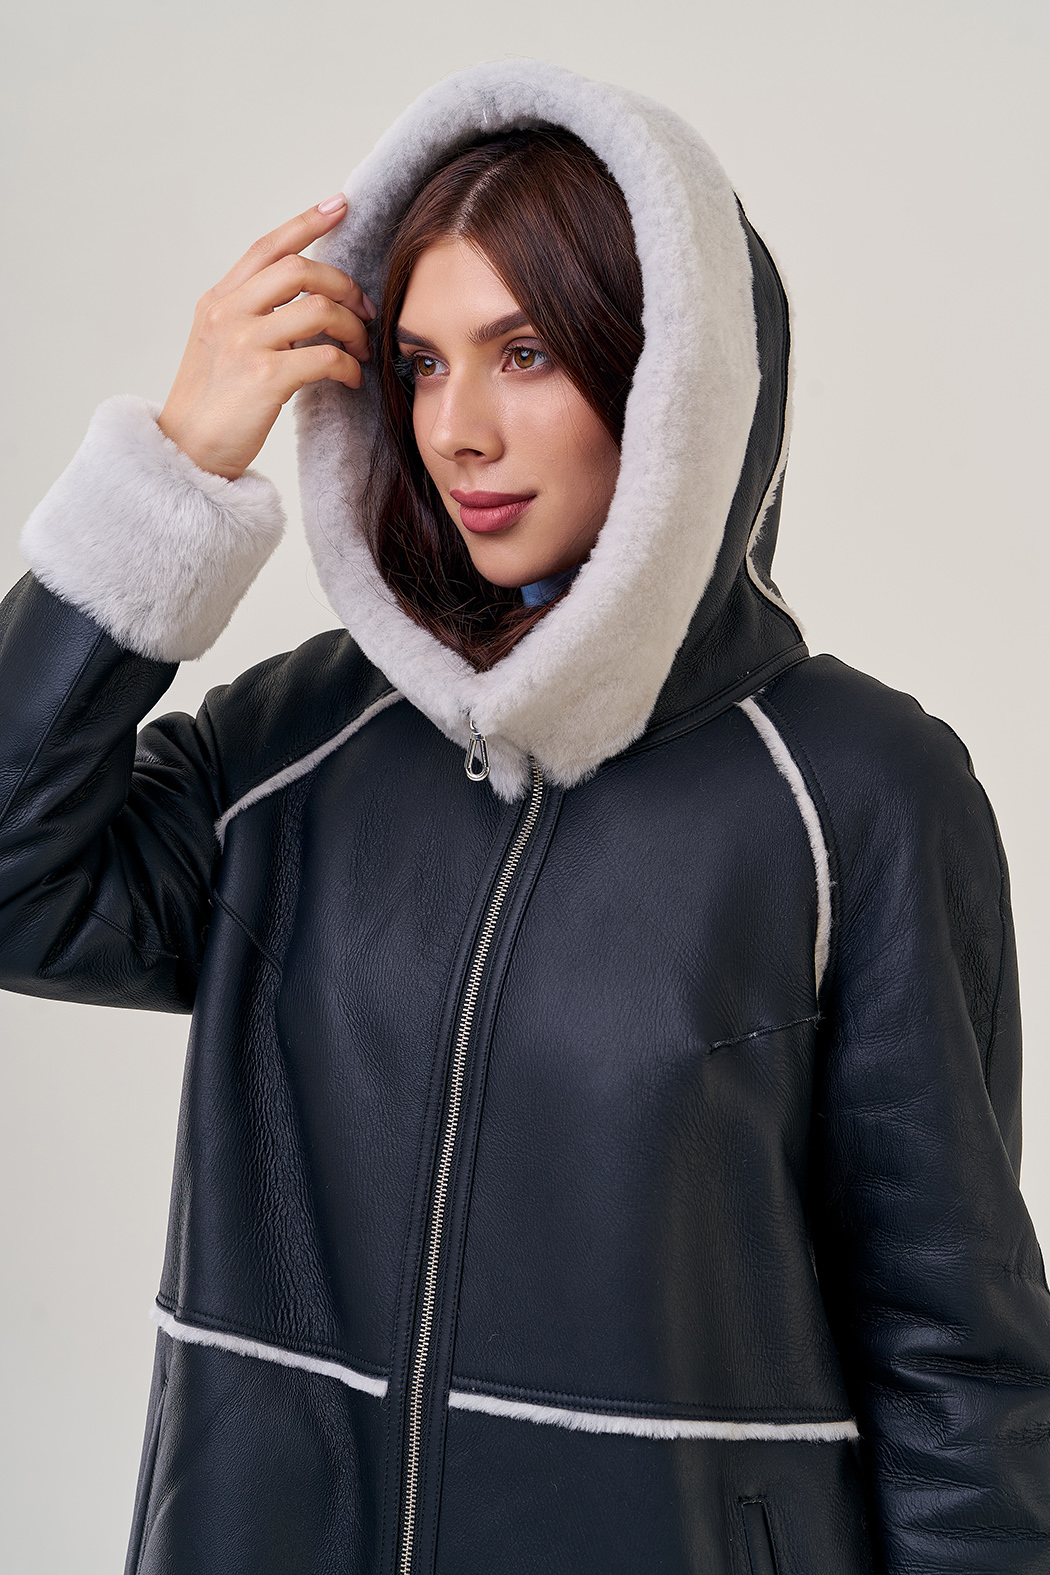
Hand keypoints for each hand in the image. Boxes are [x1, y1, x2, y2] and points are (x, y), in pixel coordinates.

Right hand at [158, 195, 373, 479]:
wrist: (186, 452)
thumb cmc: (211, 406)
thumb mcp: (219, 345)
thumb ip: (251, 316)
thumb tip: (304, 303)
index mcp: (218, 301)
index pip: (267, 248)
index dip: (306, 222)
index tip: (340, 205)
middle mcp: (228, 313)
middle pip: (300, 269)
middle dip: (343, 284)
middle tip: (365, 308)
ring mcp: (245, 343)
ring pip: (318, 309)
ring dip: (352, 326)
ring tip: (360, 348)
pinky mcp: (264, 378)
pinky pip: (324, 356)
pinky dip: (348, 365)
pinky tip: (351, 378)